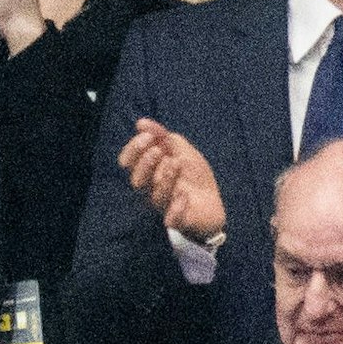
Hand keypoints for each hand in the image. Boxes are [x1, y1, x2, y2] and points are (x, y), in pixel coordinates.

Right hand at [118, 118, 227, 239]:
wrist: (214, 202)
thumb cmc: (193, 176)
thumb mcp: (182, 150)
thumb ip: (163, 136)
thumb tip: (141, 122)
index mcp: (148, 172)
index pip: (129, 162)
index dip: (134, 149)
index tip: (149, 137)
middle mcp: (151, 190)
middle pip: (137, 181)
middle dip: (145, 164)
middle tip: (159, 152)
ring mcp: (164, 207)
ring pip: (155, 196)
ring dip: (164, 178)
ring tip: (177, 164)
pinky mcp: (179, 220)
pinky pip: (171, 219)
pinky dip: (176, 207)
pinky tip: (184, 195)